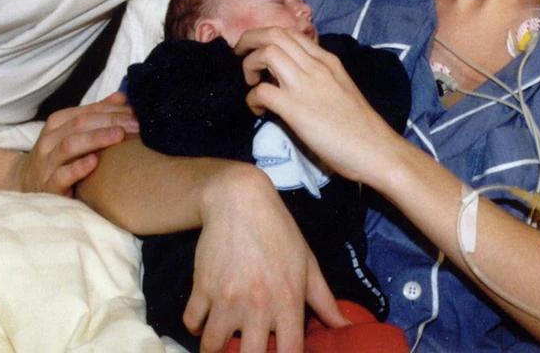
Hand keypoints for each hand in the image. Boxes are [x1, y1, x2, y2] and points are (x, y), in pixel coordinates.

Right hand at [11, 92, 137, 194]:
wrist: (26, 185)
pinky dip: (78, 168)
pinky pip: (62, 175)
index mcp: (57, 123)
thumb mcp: (74, 134)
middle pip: (80, 124)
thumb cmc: (59, 157)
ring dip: (96, 138)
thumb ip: (97, 115)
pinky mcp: (48, 186)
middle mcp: (49, 140)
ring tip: (119, 135)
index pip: (86, 111)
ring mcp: (46, 163)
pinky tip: (95, 162)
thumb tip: (122, 97)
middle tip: (136, 125)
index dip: (112, 110)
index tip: (136, 112)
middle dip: (110, 122)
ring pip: (69, 145)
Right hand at [184, 164, 345, 352]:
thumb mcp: (307, 264)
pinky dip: (196, 327)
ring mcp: (227, 299)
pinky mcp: (202, 287)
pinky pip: (192, 323)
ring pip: (213, 347)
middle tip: (249, 348)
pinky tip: (206, 320)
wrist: (239, 201)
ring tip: (224, 343)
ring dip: (217, 348)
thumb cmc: (279, 232)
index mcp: (288, 302)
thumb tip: (348, 326)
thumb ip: (325, 301)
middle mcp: (258, 306)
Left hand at [235, 27, 402, 185]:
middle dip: (249, 40)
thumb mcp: (341, 88)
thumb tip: (295, 79)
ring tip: (251, 83)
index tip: (258, 51)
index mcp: (328, 60)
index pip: (290, 32)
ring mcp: (306, 86)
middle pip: (273, 33)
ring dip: (249, 65)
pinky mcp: (297, 109)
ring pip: (266, 53)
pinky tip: (259, 111)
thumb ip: (319, 77)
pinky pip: (261, 91)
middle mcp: (316, 66)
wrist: (378, 150)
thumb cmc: (362, 127)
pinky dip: (252, 98)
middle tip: (240, 56)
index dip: (267, 37)